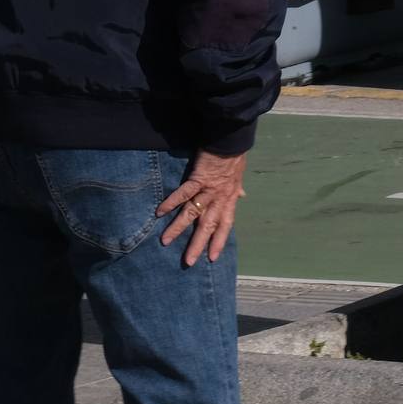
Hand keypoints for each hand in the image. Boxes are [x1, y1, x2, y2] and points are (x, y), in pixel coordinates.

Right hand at [158, 150, 247, 265]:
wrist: (231, 141)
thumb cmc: (234, 158)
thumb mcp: (239, 176)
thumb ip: (237, 189)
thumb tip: (242, 195)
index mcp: (230, 200)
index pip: (225, 226)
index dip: (219, 242)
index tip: (212, 258)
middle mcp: (220, 199)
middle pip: (207, 226)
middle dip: (197, 245)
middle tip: (188, 262)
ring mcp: (209, 190)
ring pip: (192, 214)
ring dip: (178, 228)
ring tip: (165, 241)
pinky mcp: (198, 178)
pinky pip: (183, 193)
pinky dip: (171, 202)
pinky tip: (160, 212)